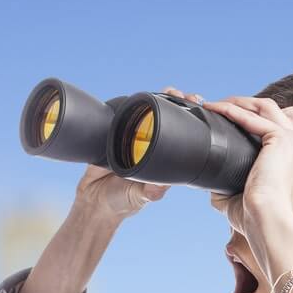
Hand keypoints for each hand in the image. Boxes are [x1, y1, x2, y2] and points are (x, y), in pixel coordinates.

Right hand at [71, 86, 204, 222]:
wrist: (94, 200)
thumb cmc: (122, 201)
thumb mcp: (140, 197)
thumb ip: (151, 191)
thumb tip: (163, 184)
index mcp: (164, 160)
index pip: (184, 137)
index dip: (192, 123)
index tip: (198, 109)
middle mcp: (152, 147)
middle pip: (171, 121)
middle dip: (180, 105)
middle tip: (185, 96)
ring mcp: (135, 139)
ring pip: (152, 115)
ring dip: (161, 101)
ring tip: (170, 91)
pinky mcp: (117, 136)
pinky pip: (127, 117)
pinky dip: (135, 105)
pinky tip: (143, 97)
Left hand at [202, 96, 292, 233]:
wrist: (270, 225)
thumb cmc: (259, 223)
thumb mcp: (249, 202)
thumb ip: (235, 191)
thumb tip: (213, 187)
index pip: (289, 133)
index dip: (264, 126)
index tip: (239, 127)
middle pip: (282, 113)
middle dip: (254, 108)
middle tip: (226, 111)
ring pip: (269, 108)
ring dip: (243, 102)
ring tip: (219, 105)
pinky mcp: (283, 139)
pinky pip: (256, 116)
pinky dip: (234, 110)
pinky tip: (216, 109)